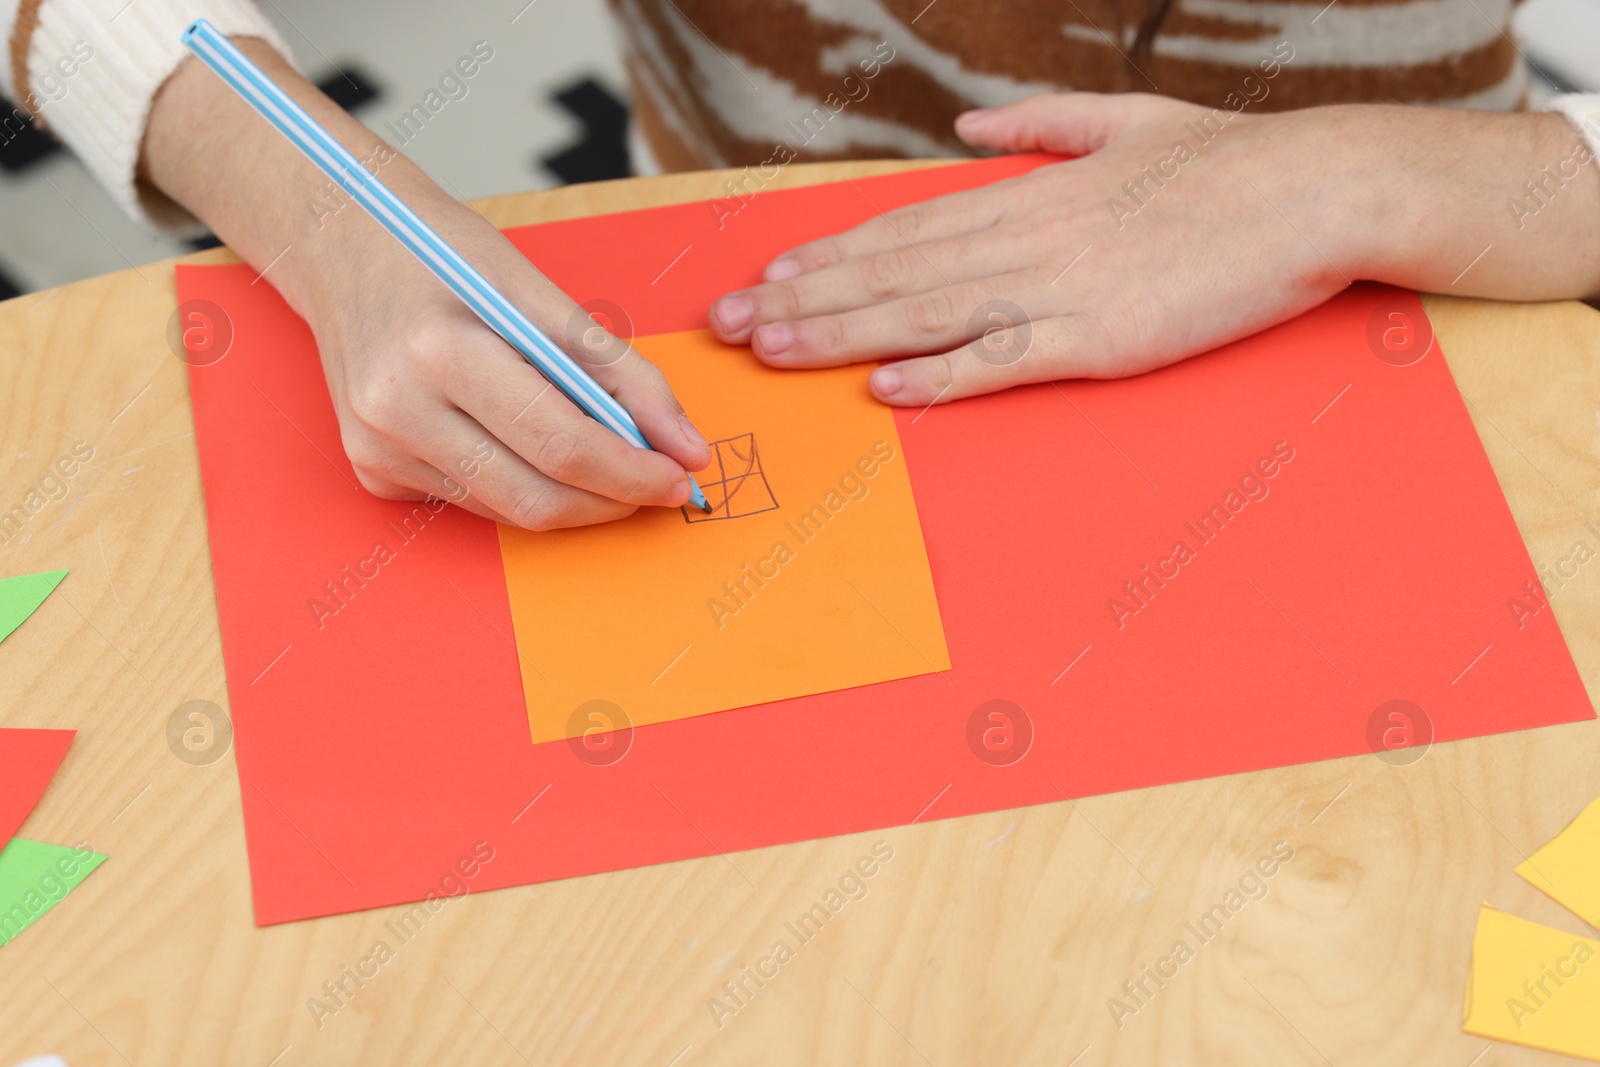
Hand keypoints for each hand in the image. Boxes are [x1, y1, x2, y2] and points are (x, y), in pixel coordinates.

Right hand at [143, 38, 708, 528]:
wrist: (338, 242)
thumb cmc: (443, 253)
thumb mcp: (539, 291)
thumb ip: (619, 371)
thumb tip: (685, 445)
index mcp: (440, 351)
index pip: (561, 444)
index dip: (632, 472)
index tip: (680, 477)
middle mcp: (396, 410)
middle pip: (535, 497)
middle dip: (611, 502)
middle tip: (657, 486)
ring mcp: (377, 450)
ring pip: (508, 510)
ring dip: (573, 498)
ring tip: (610, 461)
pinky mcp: (372, 472)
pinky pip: (475, 501)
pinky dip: (522, 484)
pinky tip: (533, 446)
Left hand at [708, 93, 1599, 406]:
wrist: (1318, 187)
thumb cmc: (1230, 160)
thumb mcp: (1126, 119)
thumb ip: (1038, 126)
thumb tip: (967, 125)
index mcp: (1029, 193)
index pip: (904, 228)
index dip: (827, 256)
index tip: (766, 276)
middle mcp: (1027, 238)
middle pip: (891, 272)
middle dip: (801, 301)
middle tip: (726, 325)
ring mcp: (1060, 289)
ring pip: (926, 313)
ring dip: (840, 335)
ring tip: (770, 350)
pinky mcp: (1102, 338)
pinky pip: (1004, 361)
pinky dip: (942, 377)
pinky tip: (885, 390)